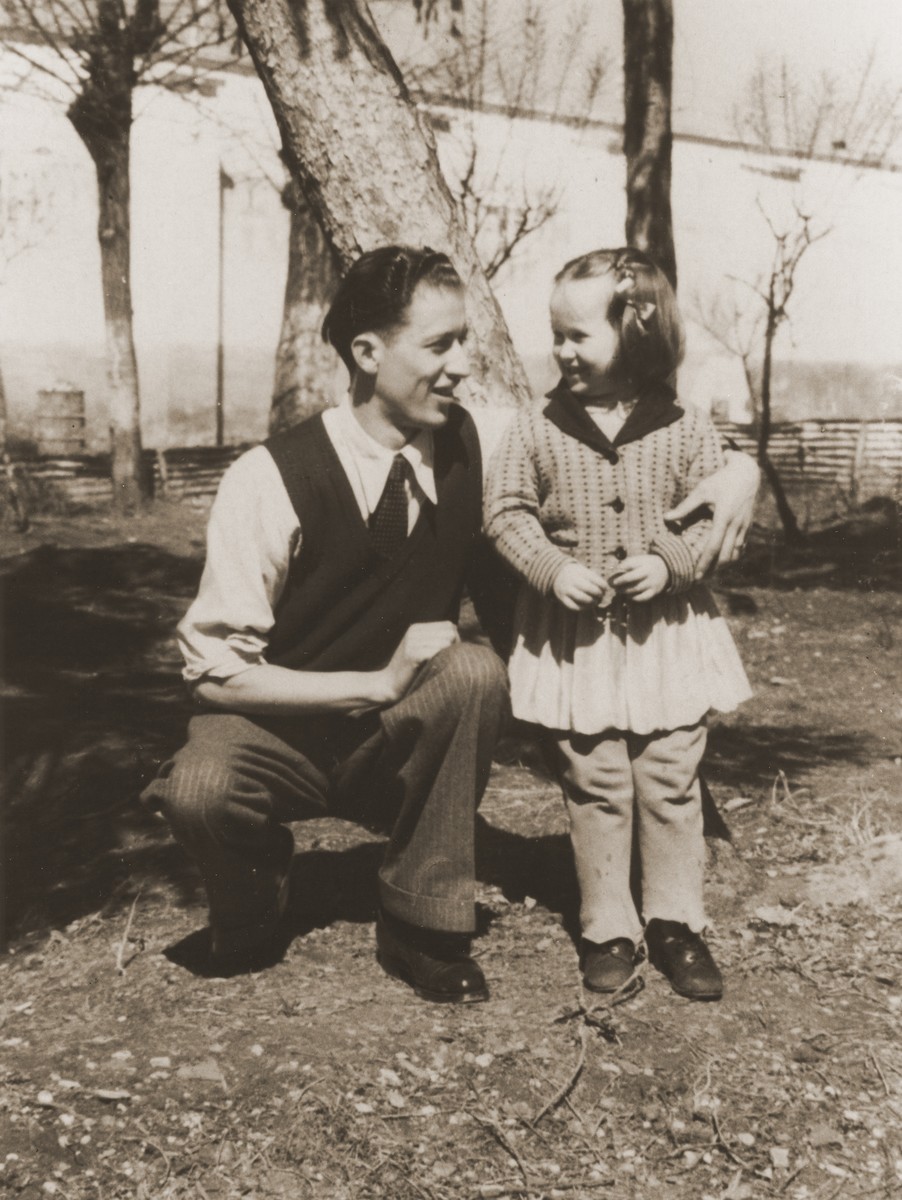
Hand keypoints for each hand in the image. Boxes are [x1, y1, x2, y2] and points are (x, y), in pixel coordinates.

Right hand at [380, 621, 458, 701]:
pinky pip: (438, 651)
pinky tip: (435, 669)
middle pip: (449, 632)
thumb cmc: (410, 671)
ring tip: (441, 666)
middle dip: (454, 646)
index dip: (454, 639)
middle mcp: (414, 632)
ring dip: (448, 655)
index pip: (448, 625)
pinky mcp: (413, 655)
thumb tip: (457, 635)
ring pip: (446, 642)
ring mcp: (412, 642)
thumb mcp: (421, 650)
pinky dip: (441, 660)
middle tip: (448, 661)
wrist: (388, 685)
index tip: (450, 654)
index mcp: (416, 628)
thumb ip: (435, 640)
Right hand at [552, 562, 611, 610]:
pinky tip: (587, 606)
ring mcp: (566, 590)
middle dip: (598, 594)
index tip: (605, 588)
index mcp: (579, 572)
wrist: (557, 573)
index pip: (595, 579)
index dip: (603, 585)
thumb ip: (595, 578)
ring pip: (581, 598)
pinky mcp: (562, 598)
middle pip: (589, 588)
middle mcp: (572, 580)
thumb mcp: (584, 571)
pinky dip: (583, 608)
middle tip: (600, 596)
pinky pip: (574, 607)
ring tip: (595, 601)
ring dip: (592, 602)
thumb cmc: (576, 574)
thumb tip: (605, 590)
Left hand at [610, 555, 668, 601]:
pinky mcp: (654, 592)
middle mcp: (649, 573)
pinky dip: (634, 598)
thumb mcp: (639, 559)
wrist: (665, 569)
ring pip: (635, 589)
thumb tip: (614, 570)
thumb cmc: (647, 564)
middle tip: (612, 585)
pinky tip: (628, 596)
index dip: (619, 569)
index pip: (629, 565)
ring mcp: (652, 583)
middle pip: (631, 578)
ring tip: (618, 590)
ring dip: (624, 590)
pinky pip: (642, 598)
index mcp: (644, 563)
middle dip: (619, 582)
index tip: (612, 575)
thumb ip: (627, 564)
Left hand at [665, 452, 759, 573]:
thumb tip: (666, 518)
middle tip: (701, 579)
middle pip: (726, 556)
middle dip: (714, 570)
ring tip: (710, 574)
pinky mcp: (749, 526)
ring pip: (736, 554)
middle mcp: (736, 525)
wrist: (747, 474)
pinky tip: (723, 562)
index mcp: (724, 517)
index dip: (705, 563)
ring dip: (724, 566)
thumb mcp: (702, 491)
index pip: (713, 547)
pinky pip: (742, 547)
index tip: (696, 576)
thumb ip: (685, 507)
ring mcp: (745, 526)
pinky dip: (733, 556)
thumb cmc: (721, 481)